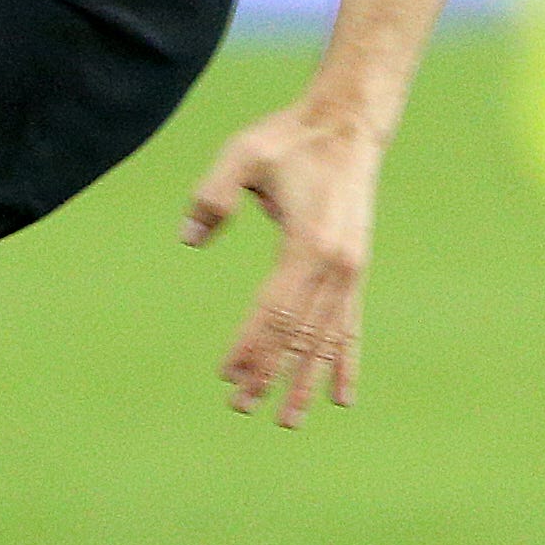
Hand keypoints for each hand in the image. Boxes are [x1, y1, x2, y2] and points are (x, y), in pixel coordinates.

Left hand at [181, 100, 385, 424]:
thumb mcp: (244, 153)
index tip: (227, 375)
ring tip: (288, 421)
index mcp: (307, 242)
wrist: (347, 124)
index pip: (274, 310)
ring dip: (305, 380)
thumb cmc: (290, 137)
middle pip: (298, 333)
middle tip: (241, 407)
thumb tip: (189, 238)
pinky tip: (343, 397)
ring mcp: (350, 271)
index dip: (249, 345)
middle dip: (269, 374)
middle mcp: (335, 265)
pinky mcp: (355, 270)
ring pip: (325, 338)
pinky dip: (345, 362)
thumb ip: (214, 193)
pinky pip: (350, 326)